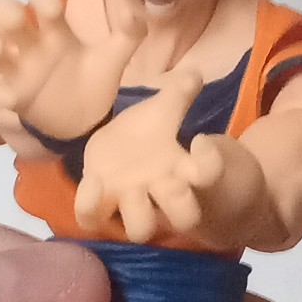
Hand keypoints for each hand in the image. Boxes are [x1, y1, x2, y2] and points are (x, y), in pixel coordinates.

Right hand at [0, 0, 145, 140]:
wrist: (84, 124)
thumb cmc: (92, 82)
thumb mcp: (113, 57)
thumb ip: (128, 33)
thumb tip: (134, 8)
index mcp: (54, 30)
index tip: (52, 8)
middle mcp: (29, 44)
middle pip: (1, 10)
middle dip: (3, 7)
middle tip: (16, 20)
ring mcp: (14, 71)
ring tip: (0, 50)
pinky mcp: (8, 99)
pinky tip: (10, 98)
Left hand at [74, 67, 219, 242]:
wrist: (117, 152)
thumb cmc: (148, 134)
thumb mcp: (162, 110)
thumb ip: (178, 92)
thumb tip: (195, 72)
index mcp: (180, 167)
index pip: (208, 174)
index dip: (210, 164)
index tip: (198, 139)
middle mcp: (160, 191)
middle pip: (185, 217)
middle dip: (180, 206)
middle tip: (169, 184)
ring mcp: (129, 200)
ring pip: (141, 229)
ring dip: (139, 216)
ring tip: (131, 190)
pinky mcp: (100, 201)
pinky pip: (93, 218)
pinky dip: (92, 207)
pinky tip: (93, 182)